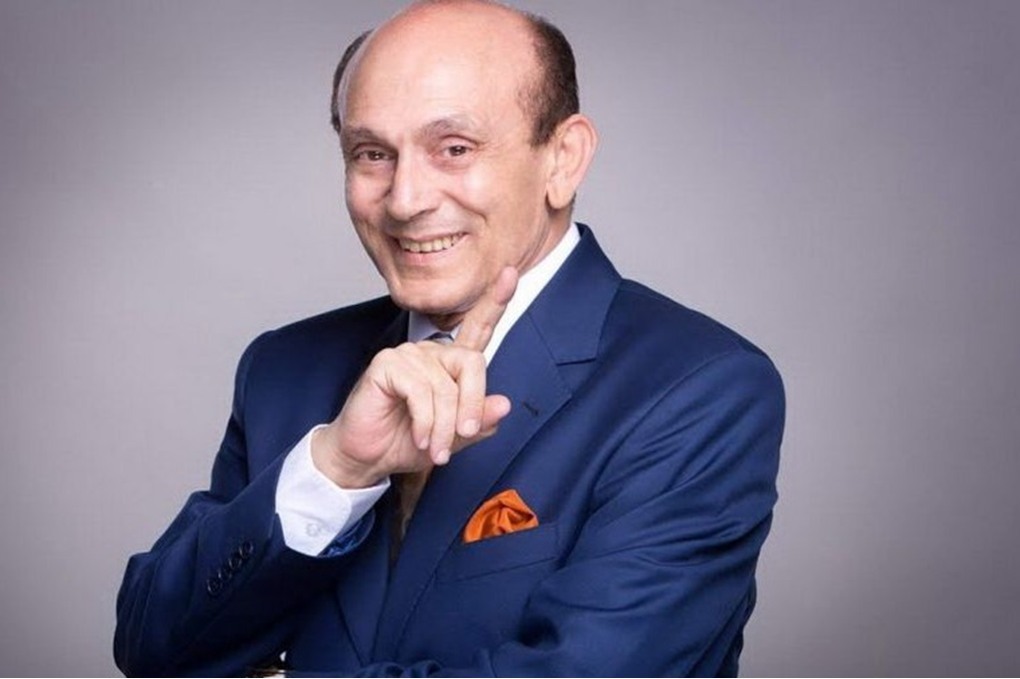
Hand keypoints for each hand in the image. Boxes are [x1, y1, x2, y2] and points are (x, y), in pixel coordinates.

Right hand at [311, 267, 518, 487]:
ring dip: (444, 426)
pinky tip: (419, 437)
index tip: (510, 273)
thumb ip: (480, 422)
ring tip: (435, 449)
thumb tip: (504, 404)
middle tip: (463, 435)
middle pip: (471, 364)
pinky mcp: (386, 364)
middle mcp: (431, 352)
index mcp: (450, 364)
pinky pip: (420, 391)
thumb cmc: (406, 441)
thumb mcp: (453, 438)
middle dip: (471, 406)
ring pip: (445, 387)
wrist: (368, 457)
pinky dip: (425, 421)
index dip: (495, 301)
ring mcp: (407, 355)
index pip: (478, 329)